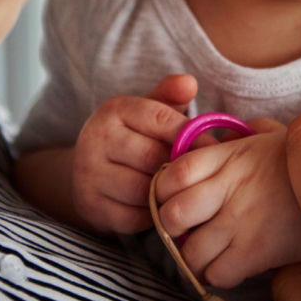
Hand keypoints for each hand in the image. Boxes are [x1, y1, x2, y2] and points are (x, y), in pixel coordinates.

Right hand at [71, 74, 196, 233]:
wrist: (91, 169)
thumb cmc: (134, 135)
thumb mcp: (149, 110)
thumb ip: (170, 96)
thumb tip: (190, 83)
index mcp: (114, 109)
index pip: (160, 118)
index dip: (189, 134)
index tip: (211, 147)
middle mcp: (95, 138)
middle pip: (152, 156)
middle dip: (178, 166)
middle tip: (198, 174)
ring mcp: (89, 173)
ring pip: (142, 189)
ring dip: (165, 192)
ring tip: (179, 190)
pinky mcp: (90, 205)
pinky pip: (132, 217)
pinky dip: (151, 215)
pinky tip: (160, 206)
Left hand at [154, 118, 300, 287]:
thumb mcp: (267, 137)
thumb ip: (235, 137)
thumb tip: (214, 137)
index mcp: (229, 157)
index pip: (172, 174)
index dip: (163, 189)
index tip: (173, 195)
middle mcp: (229, 189)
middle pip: (172, 215)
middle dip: (172, 225)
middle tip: (186, 227)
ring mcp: (242, 222)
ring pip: (190, 251)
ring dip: (194, 255)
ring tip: (208, 249)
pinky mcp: (257, 252)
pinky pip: (217, 273)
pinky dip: (217, 273)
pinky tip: (229, 262)